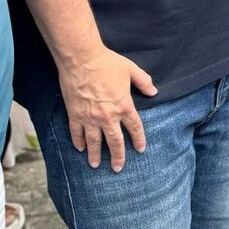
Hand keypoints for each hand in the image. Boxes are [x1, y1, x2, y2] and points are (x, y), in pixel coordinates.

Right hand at [58, 46, 156, 171]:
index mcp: (124, 106)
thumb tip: (154, 92)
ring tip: (96, 165)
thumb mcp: (131, 70)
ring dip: (95, 155)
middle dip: (118, 156)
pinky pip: (76, 133)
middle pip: (115, 141)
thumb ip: (144, 82)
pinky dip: (78, 142)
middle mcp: (108, 116)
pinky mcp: (75, 115)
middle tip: (118, 168)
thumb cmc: (108, 63)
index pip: (134, 128)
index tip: (140, 149)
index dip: (139, 140)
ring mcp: (90, 117)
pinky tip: (80, 148)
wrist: (82, 59)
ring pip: (94, 142)